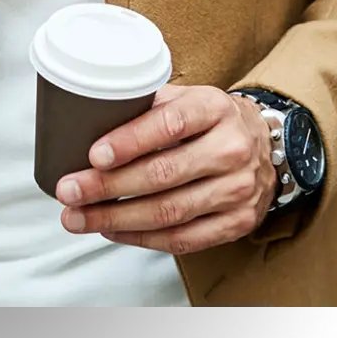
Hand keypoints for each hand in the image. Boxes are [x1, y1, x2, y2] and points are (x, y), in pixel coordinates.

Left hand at [54, 84, 279, 256]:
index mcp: (214, 108)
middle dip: (107, 187)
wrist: (266, 146)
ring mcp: (237, 189)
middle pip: (163, 174)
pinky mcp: (237, 222)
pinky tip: (113, 230)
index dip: (129, 141)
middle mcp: (231, 149)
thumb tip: (90, 120)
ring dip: (116, 218)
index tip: (94, 155)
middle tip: (71, 192)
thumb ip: (147, 106)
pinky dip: (141, 238)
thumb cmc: (212, 122)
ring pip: (169, 212)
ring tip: (80, 217)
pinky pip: (183, 239)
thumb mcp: (187, 98)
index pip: (170, 124)